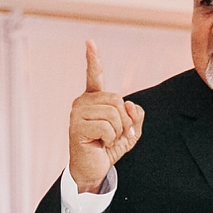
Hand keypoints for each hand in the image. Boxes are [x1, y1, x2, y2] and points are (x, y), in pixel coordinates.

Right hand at [69, 41, 143, 193]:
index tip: (90, 42)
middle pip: (116, 100)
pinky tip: (101, 144)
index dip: (93, 59)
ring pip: (113, 114)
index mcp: (93, 99)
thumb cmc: (108, 148)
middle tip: (117, 135)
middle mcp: (82, 102)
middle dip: (124, 121)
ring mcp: (77, 114)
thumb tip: (131, 106)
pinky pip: (107, 127)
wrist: (93, 170)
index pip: (94, 75)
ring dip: (118, 131)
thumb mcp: (129, 131)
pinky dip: (111, 139)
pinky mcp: (77, 127)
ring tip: (108, 140)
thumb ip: (135, 116)